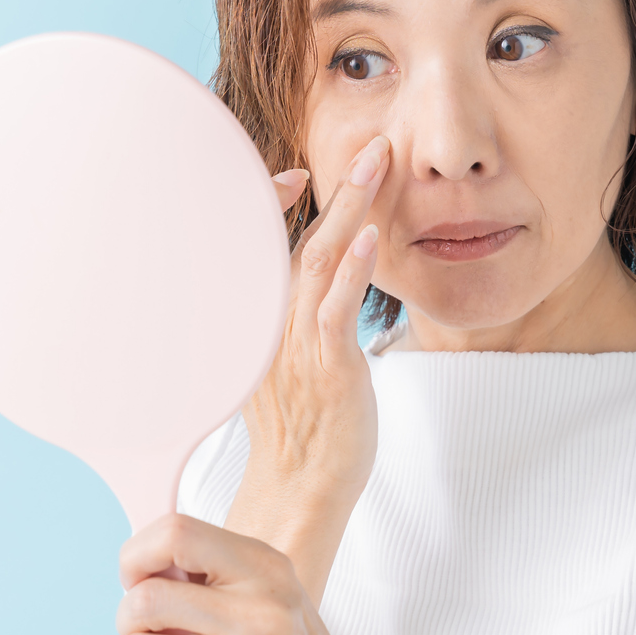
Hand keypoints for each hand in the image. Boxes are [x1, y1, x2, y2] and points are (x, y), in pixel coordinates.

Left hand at [116, 512, 376, 634]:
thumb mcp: (268, 589)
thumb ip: (211, 568)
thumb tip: (135, 569)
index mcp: (266, 571)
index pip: (176, 534)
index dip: (137, 555)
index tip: (139, 580)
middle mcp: (260, 616)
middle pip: (145, 600)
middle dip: (127, 617)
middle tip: (142, 630)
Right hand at [248, 137, 390, 538]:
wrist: (300, 491)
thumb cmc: (303, 431)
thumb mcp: (284, 365)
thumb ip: (292, 319)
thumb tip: (314, 282)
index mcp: (257, 322)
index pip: (263, 249)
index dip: (278, 204)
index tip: (298, 173)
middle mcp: (269, 326)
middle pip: (295, 239)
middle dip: (336, 188)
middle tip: (370, 143)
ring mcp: (295, 346)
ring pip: (316, 261)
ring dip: (350, 209)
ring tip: (379, 165)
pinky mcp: (326, 370)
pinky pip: (334, 312)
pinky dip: (353, 271)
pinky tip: (375, 237)